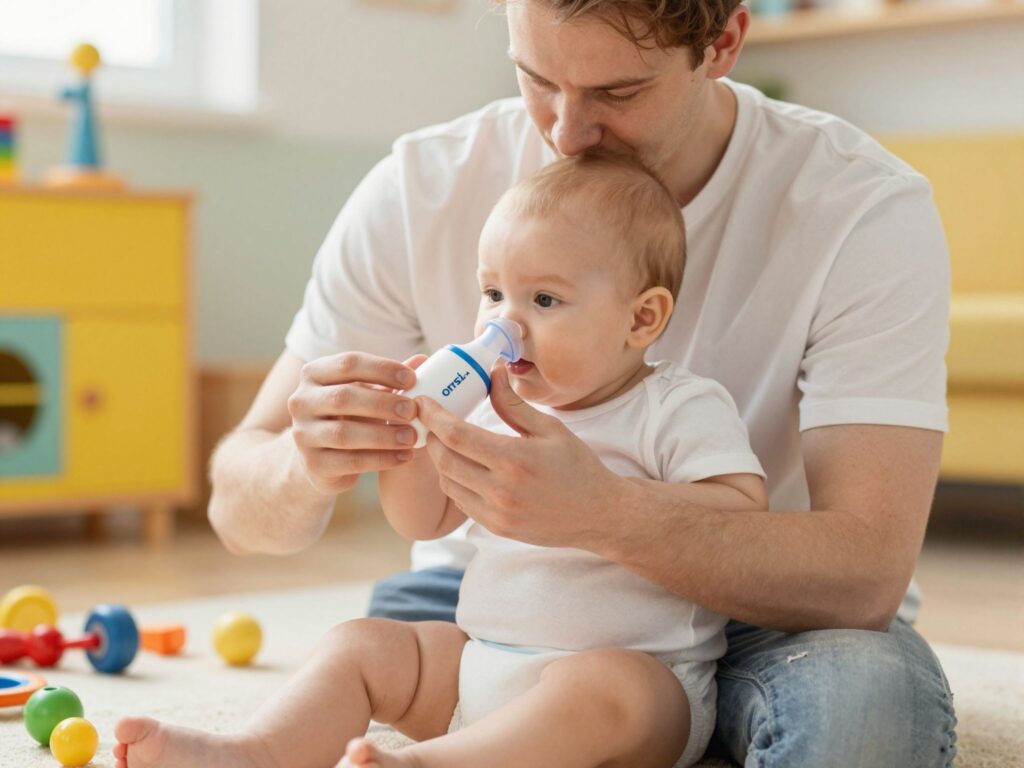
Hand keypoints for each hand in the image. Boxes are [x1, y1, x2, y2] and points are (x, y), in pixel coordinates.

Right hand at [287, 352, 427, 494]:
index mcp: (314, 373)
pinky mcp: (313, 464)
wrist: (321, 458)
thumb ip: (391, 378)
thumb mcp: (367, 391)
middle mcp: (301, 401)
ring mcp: (303, 434)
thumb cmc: (350, 415)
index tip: (412, 379)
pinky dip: (381, 459)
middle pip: (343, 397)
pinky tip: (404, 456)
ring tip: (411, 437)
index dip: (382, 369)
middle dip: (383, 403)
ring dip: (383, 435)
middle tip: (413, 410)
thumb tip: (423, 360)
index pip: (349, 363)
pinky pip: (349, 462)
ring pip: (344, 433)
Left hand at [416, 360, 624, 549]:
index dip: (434, 417)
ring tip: (444, 441)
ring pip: (448, 483)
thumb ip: (514, 404)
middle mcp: (502, 490)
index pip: (457, 436)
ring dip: (440, 460)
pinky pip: (461, 502)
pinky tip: (462, 466)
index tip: (424, 402)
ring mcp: (497, 513)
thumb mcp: (550, 429)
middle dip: (431, 437)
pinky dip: (454, 481)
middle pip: (444, 460)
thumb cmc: (577, 467)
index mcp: (515, 460)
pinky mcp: (496, 527)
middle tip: (429, 419)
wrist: (598, 514)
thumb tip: (493, 372)